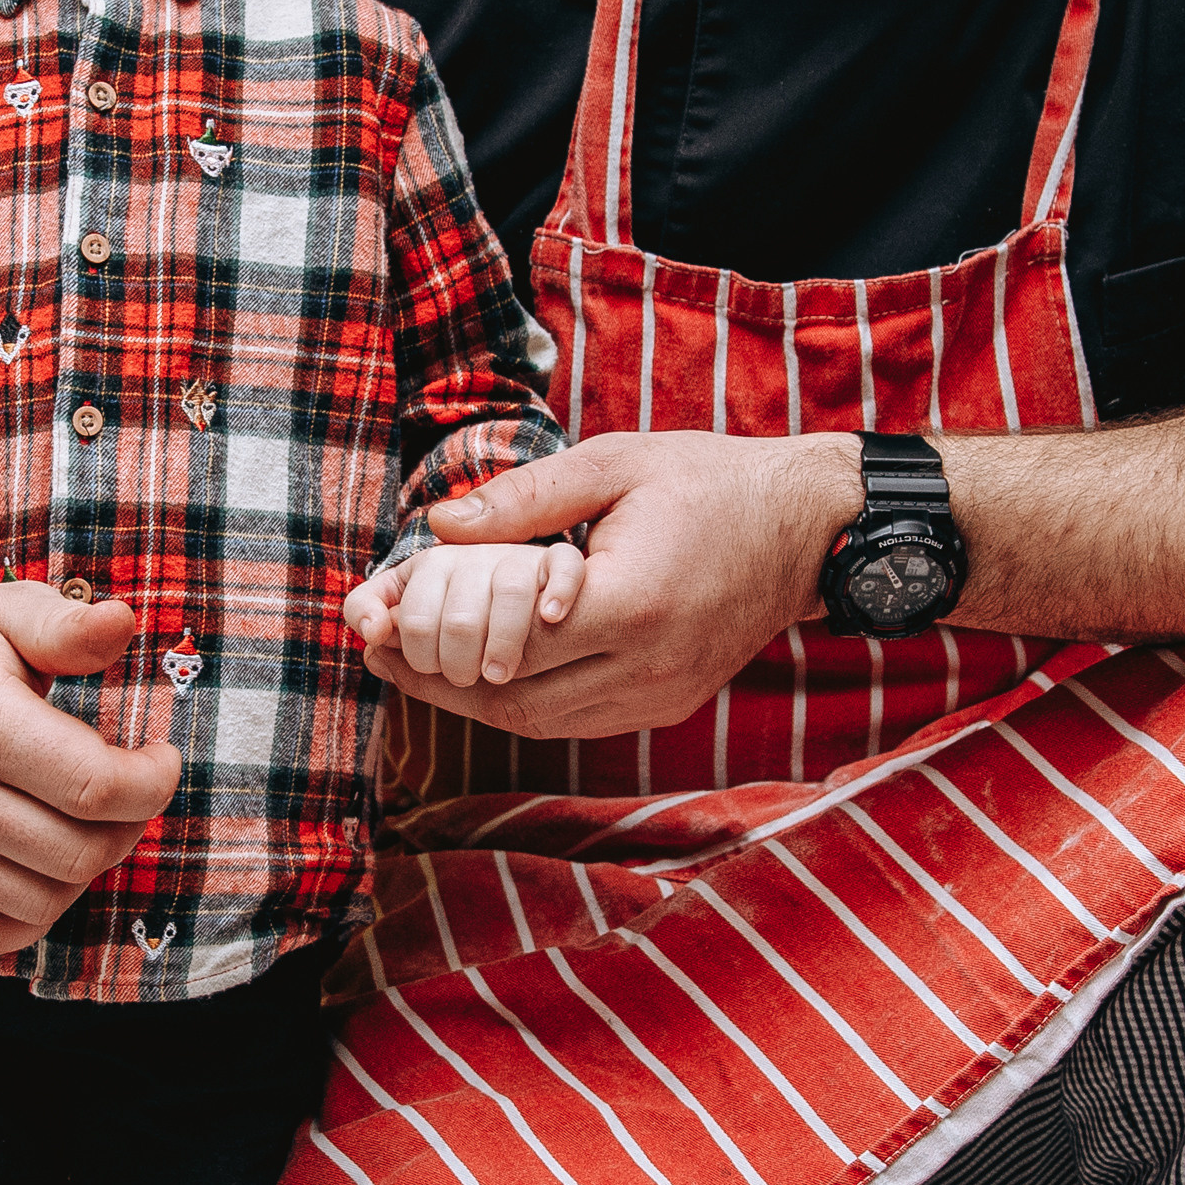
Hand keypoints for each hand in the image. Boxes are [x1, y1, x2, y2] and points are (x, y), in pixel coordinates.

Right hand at [0, 581, 180, 960]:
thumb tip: (124, 620)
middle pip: (81, 851)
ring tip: (93, 821)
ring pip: (43, 900)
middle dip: (130, 825)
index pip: (99, 785)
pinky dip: (34, 917)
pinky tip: (51, 867)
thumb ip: (68, 627)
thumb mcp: (9, 615)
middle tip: (132, 791)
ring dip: (88, 869)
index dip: (154, 781)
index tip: (161, 758)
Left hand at [356, 432, 861, 737]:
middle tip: (376, 648)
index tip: (377, 617)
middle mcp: (647, 667)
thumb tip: (438, 529)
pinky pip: (571, 720)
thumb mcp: (614, 463)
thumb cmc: (709, 481)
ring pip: (536, 721)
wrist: (807, 529)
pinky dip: (516, 700)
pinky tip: (478, 670)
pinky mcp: (666, 706)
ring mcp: (659, 696)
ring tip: (412, 662)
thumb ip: (525, 499)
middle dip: (433, 678)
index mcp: (632, 602)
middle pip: (509, 697)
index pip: (505, 639)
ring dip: (467, 698)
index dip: (430, 635)